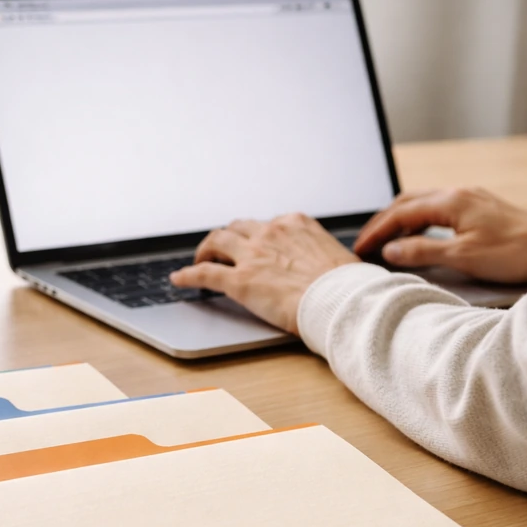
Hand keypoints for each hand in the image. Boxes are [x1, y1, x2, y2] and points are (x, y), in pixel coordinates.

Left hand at [170, 213, 359, 334]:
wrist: (342, 302)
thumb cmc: (347, 286)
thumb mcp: (337, 257)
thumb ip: (320, 255)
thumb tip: (324, 267)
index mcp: (296, 224)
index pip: (268, 224)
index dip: (256, 236)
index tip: (254, 245)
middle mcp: (271, 232)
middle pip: (237, 228)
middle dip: (228, 238)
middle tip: (221, 250)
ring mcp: (252, 255)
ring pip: (216, 242)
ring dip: (205, 250)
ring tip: (199, 260)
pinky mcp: (239, 280)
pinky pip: (204, 273)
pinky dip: (187, 274)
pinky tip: (178, 279)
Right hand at [354, 188, 526, 283]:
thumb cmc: (513, 253)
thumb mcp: (462, 256)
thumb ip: (422, 251)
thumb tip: (390, 250)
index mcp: (451, 201)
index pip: (400, 213)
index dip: (376, 231)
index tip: (360, 249)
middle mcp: (459, 193)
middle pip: (407, 202)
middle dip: (382, 222)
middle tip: (366, 243)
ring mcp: (471, 199)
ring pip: (423, 203)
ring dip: (400, 220)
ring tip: (385, 240)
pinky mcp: (481, 208)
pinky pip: (438, 209)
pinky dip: (418, 221)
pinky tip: (417, 235)